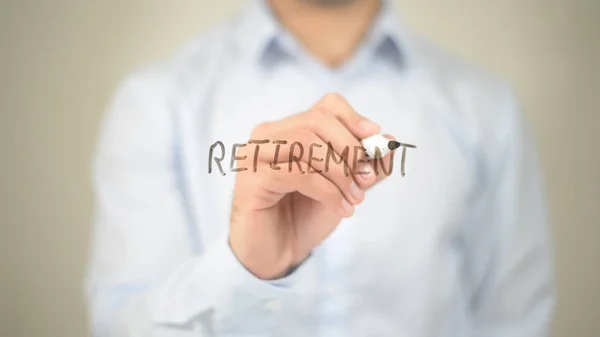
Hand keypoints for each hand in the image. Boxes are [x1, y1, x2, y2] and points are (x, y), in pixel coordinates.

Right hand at [228, 93, 395, 279]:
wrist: (279, 253)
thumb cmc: (306, 215)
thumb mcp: (345, 187)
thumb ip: (367, 166)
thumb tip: (391, 142)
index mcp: (290, 129)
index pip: (325, 106)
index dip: (353, 118)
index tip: (374, 138)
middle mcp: (268, 135)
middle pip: (316, 120)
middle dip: (349, 149)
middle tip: (367, 179)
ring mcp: (255, 155)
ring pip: (305, 143)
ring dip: (339, 172)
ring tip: (355, 198)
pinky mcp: (252, 179)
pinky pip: (297, 173)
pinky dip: (327, 191)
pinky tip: (341, 208)